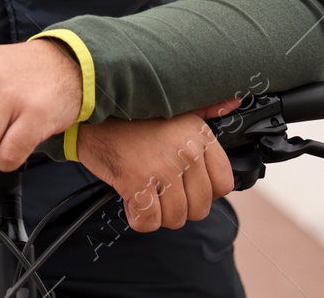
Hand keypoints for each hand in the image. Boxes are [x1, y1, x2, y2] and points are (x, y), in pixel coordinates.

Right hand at [74, 99, 238, 231]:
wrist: (89, 113)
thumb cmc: (130, 115)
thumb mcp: (176, 107)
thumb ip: (207, 110)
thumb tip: (234, 102)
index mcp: (199, 135)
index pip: (223, 184)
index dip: (203, 191)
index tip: (185, 185)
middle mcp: (186, 152)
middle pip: (199, 207)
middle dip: (179, 206)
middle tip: (159, 191)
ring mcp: (162, 168)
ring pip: (175, 217)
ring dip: (158, 213)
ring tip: (145, 193)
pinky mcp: (137, 181)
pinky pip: (148, 221)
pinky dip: (139, 219)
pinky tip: (131, 201)